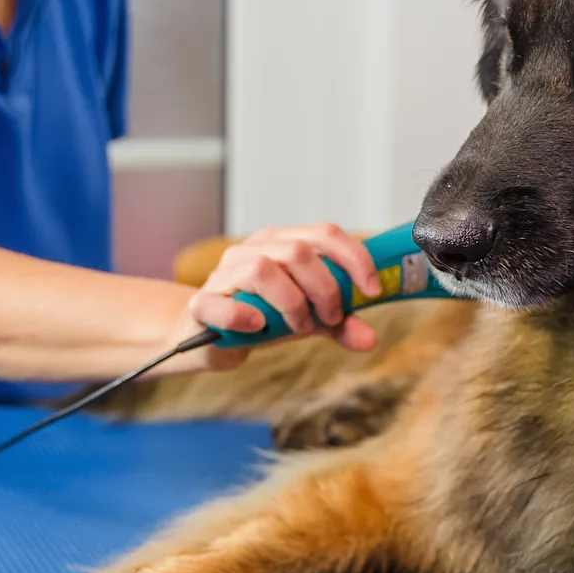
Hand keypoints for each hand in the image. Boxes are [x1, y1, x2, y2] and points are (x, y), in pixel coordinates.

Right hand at [187, 224, 381, 359]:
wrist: (209, 338)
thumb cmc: (260, 318)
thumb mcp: (306, 319)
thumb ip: (337, 324)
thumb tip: (369, 339)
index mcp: (281, 243)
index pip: (324, 233)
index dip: (354, 259)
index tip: (372, 290)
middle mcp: (253, 250)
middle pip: (298, 251)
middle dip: (325, 289)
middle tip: (330, 318)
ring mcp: (224, 274)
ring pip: (263, 269)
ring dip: (292, 304)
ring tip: (298, 327)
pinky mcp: (202, 303)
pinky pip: (223, 304)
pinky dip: (245, 316)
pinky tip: (258, 327)